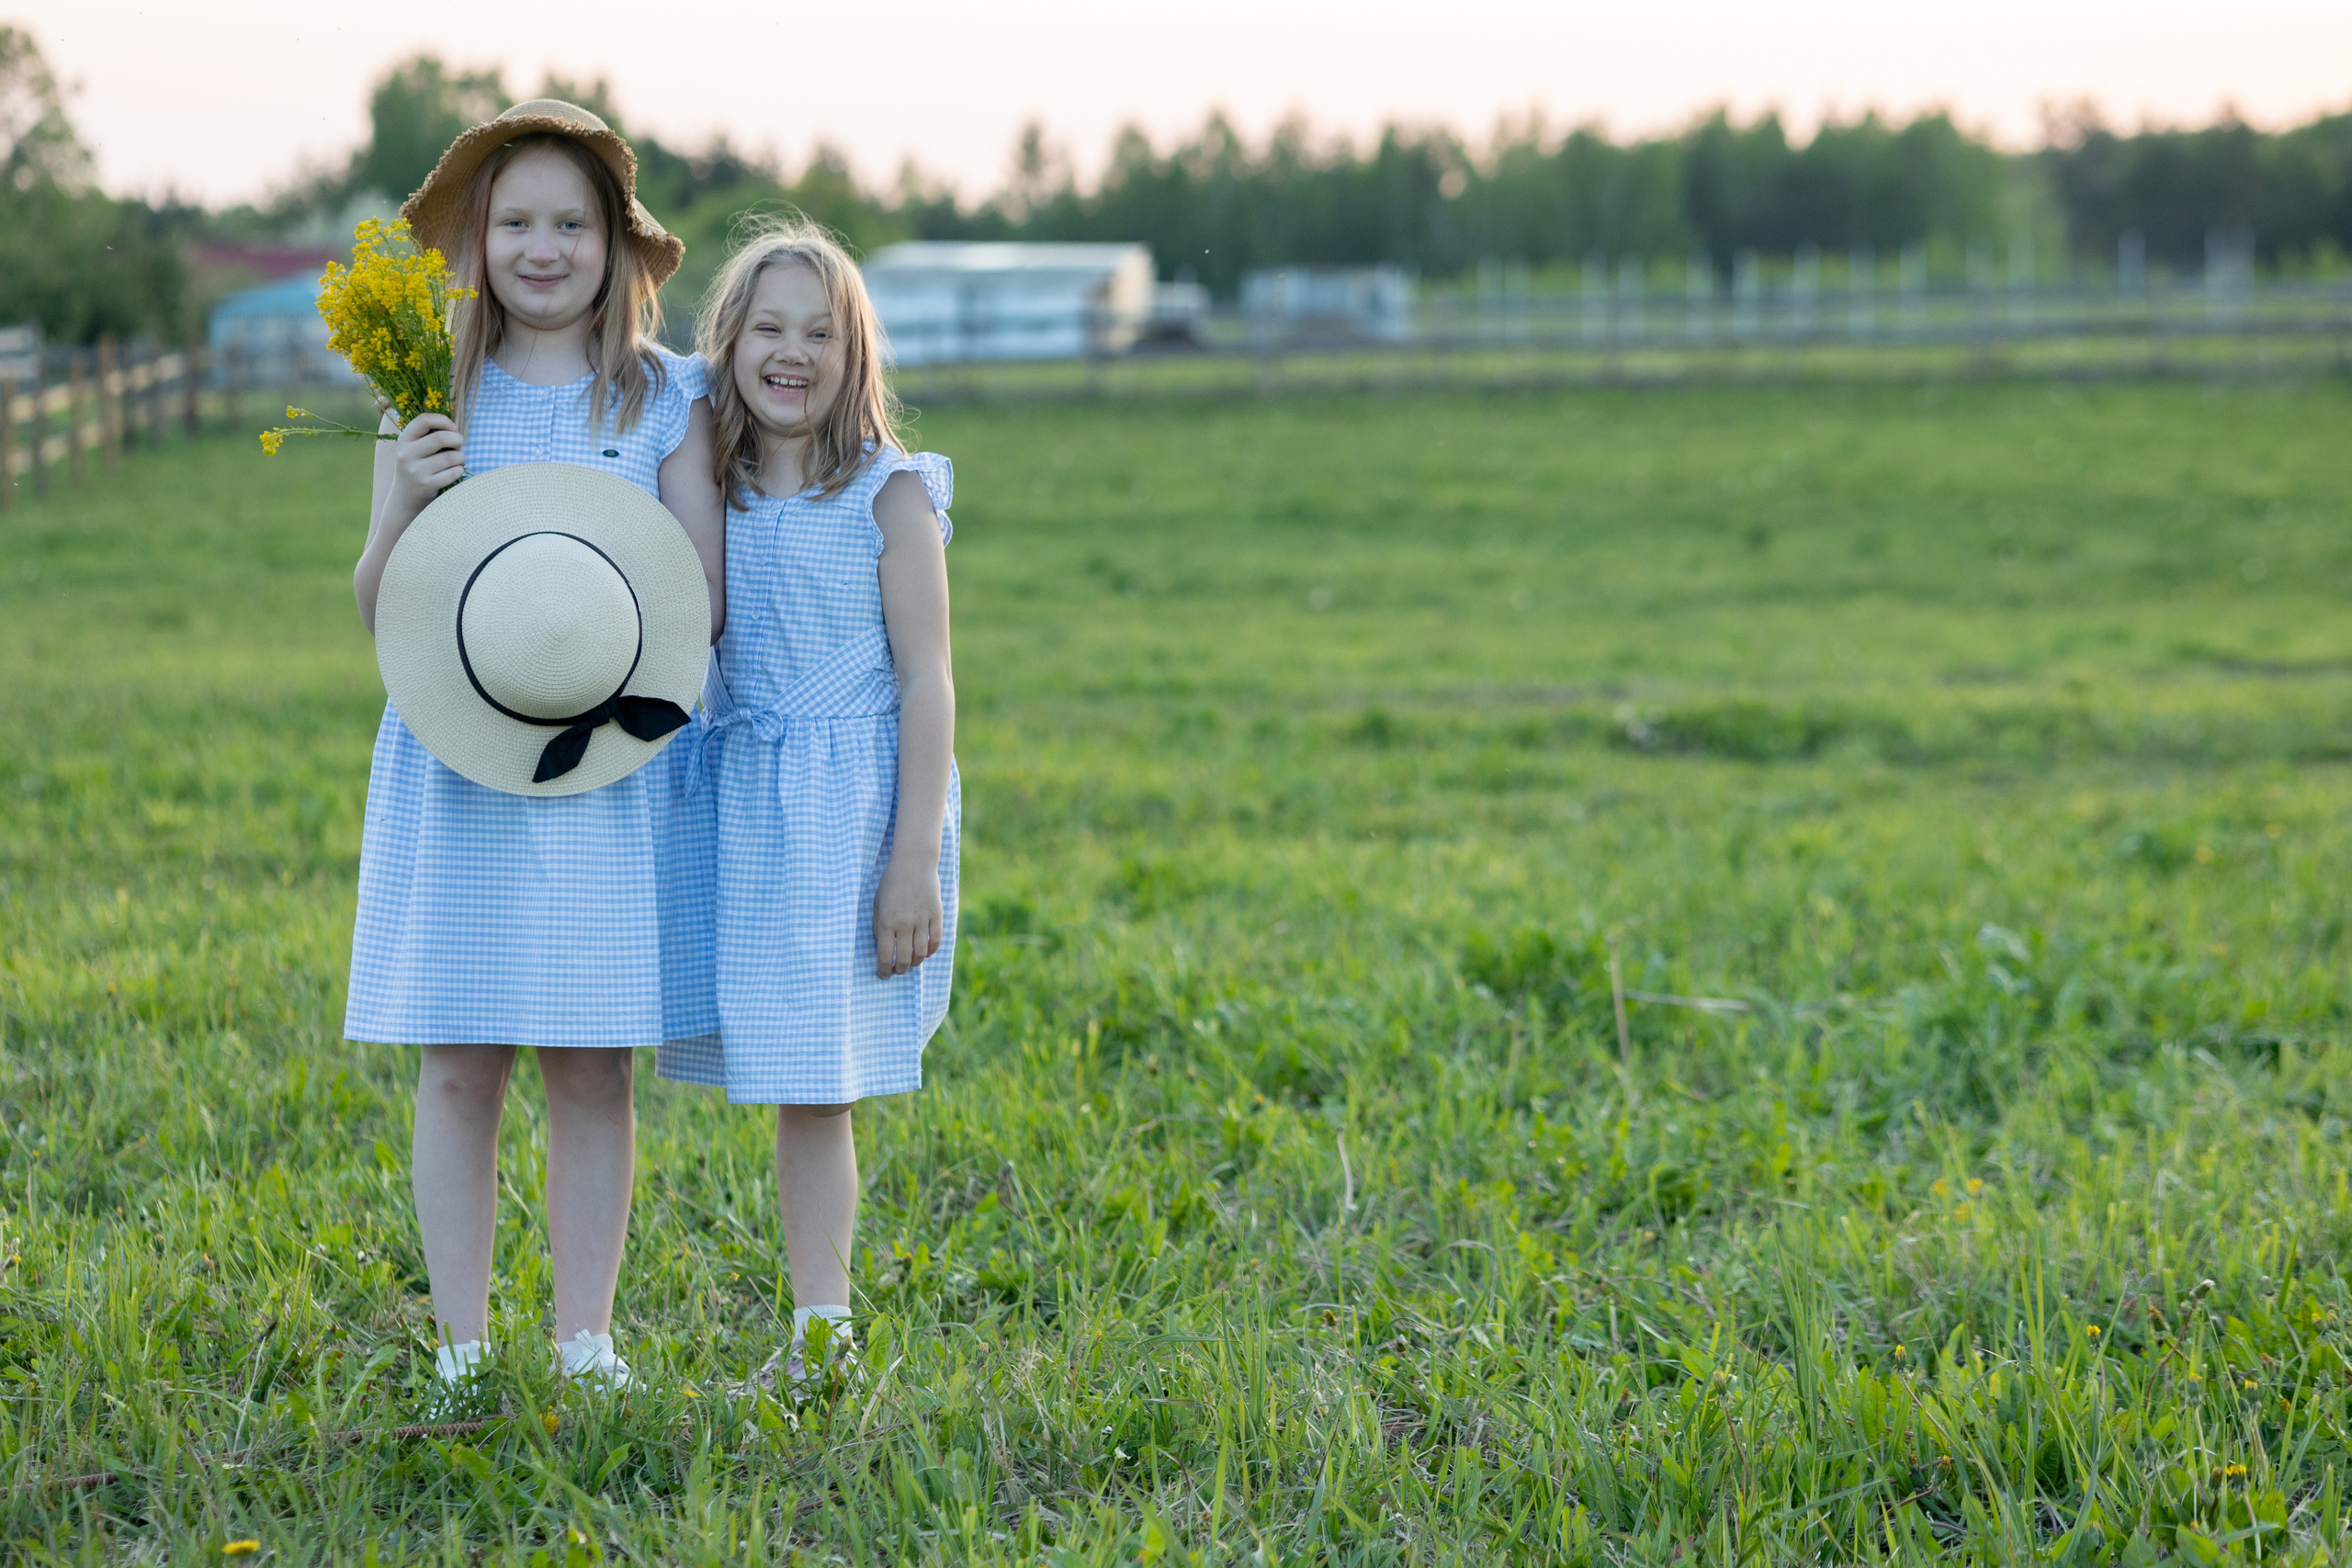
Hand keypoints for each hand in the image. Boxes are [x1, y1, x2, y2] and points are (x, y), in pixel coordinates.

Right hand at [390, 412, 463, 517]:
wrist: (405, 497)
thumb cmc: (416, 467)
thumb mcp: (413, 448)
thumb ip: (427, 435)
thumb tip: (454, 426)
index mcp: (404, 440)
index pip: (423, 420)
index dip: (443, 420)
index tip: (453, 428)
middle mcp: (406, 454)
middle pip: (440, 438)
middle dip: (457, 439)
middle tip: (459, 445)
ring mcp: (415, 470)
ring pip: (450, 457)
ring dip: (461, 457)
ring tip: (458, 460)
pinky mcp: (426, 485)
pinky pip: (453, 473)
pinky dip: (459, 470)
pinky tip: (456, 471)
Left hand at [872, 854, 942, 977]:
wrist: (914, 862)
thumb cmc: (891, 882)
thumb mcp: (877, 903)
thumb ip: (877, 925)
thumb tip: (881, 946)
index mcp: (886, 921)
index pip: (884, 955)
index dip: (883, 970)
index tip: (883, 975)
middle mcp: (905, 923)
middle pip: (904, 958)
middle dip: (899, 970)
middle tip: (897, 971)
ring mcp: (922, 920)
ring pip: (921, 952)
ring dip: (915, 962)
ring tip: (911, 963)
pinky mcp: (936, 915)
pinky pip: (936, 940)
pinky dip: (931, 951)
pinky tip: (926, 952)